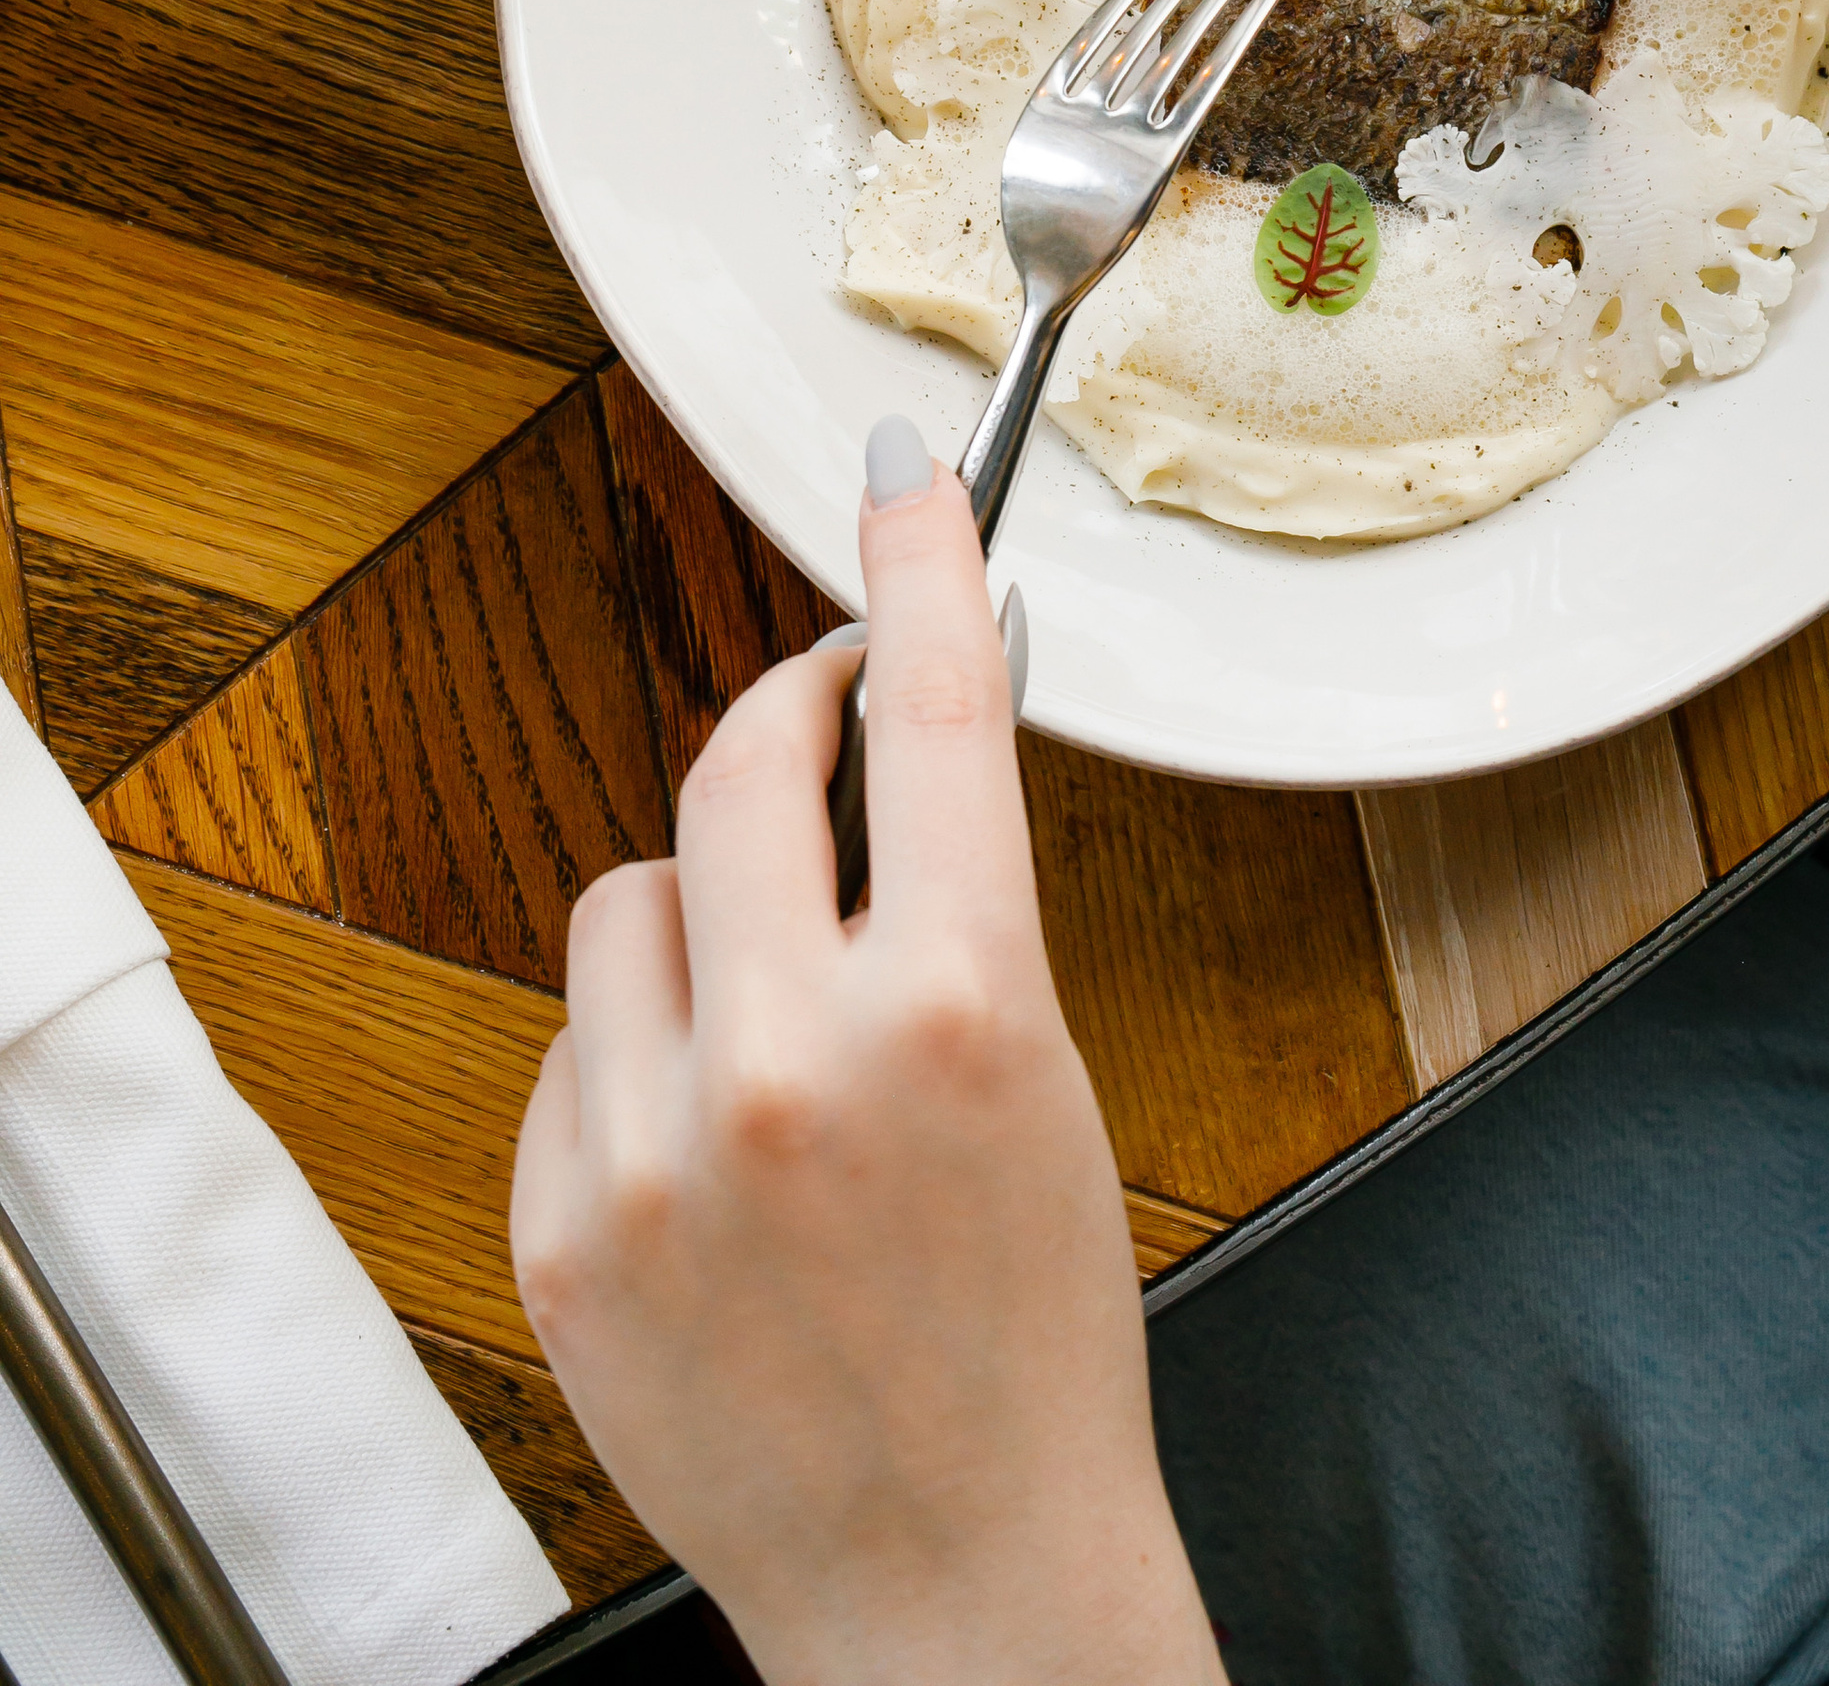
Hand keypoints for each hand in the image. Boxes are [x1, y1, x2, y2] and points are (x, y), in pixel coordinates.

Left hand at [511, 422, 1220, 1685]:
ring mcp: (657, 1149)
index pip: (930, 711)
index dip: (913, 564)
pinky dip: (642, 1051)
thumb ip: (959, 903)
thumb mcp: (1047, 1078)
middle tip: (825, 719)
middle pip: (737, 760)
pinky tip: (718, 1145)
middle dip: (787, 717)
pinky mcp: (564, 1227)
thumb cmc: (1033, 1342)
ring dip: (705, 909)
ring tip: (775, 1012)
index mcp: (956, 1009)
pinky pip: (578, 1042)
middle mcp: (790, 1060)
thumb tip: (903, 732)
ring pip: (635, 895)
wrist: (955, 1587)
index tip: (895, 472)